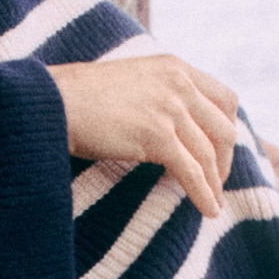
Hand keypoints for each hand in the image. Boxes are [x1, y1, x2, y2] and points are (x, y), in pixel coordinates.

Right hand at [51, 53, 241, 217]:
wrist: (52, 102)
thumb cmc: (81, 99)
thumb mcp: (132, 83)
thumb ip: (159, 95)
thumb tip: (175, 128)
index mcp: (175, 67)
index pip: (224, 98)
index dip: (227, 129)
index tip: (220, 152)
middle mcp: (178, 83)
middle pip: (223, 127)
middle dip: (225, 159)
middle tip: (216, 181)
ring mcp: (169, 107)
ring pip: (209, 153)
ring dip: (215, 183)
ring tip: (214, 203)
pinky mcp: (157, 135)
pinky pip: (192, 171)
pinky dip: (203, 194)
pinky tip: (207, 210)